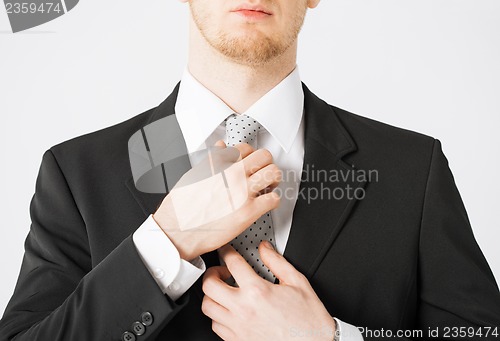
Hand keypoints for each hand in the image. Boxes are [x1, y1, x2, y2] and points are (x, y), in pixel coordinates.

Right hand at [153, 142, 281, 259]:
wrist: (177, 231)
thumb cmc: (182, 206)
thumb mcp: (193, 175)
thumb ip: (210, 160)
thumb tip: (221, 147)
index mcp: (219, 164)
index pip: (245, 148)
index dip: (249, 157)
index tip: (249, 164)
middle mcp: (232, 175)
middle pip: (264, 156)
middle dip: (265, 164)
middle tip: (262, 174)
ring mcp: (242, 192)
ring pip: (273, 173)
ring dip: (273, 180)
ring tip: (266, 187)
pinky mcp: (248, 212)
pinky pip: (273, 199)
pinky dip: (272, 201)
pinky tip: (263, 204)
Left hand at [201, 242, 335, 340]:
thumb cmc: (309, 320)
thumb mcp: (297, 282)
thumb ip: (277, 262)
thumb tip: (265, 249)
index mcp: (258, 291)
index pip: (232, 263)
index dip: (227, 251)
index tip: (226, 251)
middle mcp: (243, 309)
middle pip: (209, 285)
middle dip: (212, 273)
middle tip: (221, 271)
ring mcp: (238, 327)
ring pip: (208, 306)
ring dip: (212, 295)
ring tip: (222, 290)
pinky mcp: (237, 340)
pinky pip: (216, 325)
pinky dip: (217, 314)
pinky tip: (228, 309)